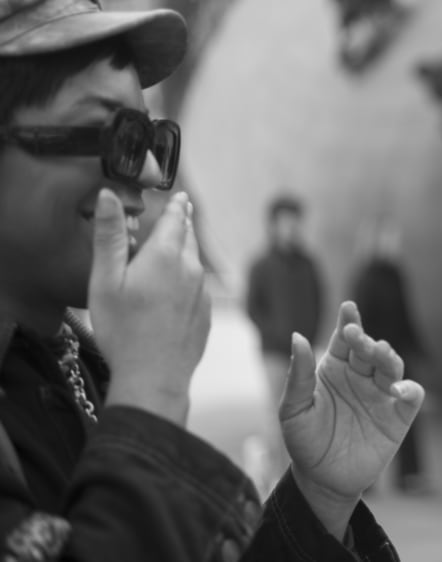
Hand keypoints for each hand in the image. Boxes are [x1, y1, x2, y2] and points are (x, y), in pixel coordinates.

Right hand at [89, 190, 208, 425]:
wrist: (154, 377)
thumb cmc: (122, 329)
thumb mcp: (105, 280)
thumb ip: (109, 236)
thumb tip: (109, 194)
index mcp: (165, 256)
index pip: (176, 219)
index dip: (176, 206)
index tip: (180, 196)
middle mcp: (191, 269)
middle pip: (188, 238)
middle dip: (183, 224)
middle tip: (181, 212)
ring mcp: (202, 292)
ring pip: (195, 262)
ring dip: (186, 250)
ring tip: (178, 244)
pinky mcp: (206, 313)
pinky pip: (198, 287)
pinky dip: (189, 278)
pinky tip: (178, 287)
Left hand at [279, 301, 423, 537]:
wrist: (322, 480)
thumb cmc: (304, 441)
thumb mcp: (293, 410)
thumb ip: (298, 375)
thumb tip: (296, 336)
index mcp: (335, 368)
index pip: (344, 339)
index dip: (348, 321)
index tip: (347, 308)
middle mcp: (361, 376)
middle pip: (370, 349)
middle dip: (365, 340)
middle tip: (356, 336)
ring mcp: (381, 394)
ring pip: (392, 366)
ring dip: (388, 357)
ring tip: (380, 353)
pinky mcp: (398, 416)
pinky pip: (412, 396)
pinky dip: (410, 389)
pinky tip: (399, 389)